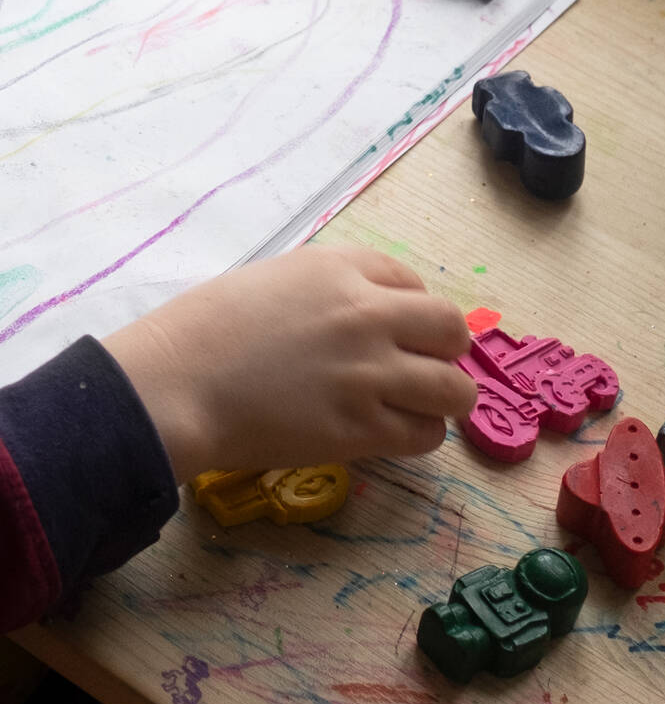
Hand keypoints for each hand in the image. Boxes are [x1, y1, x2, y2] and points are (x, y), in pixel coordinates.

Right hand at [103, 245, 476, 483]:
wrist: (172, 385)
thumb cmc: (204, 330)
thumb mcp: (273, 279)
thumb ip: (330, 289)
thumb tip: (367, 310)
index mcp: (342, 269)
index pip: (414, 282)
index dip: (414, 311)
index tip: (402, 331)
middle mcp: (369, 315)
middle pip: (451, 328)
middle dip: (446, 349)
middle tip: (425, 366)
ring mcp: (370, 373)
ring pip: (453, 388)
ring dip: (446, 397)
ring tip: (425, 406)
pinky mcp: (361, 429)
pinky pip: (425, 434)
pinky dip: (422, 434)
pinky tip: (399, 433)